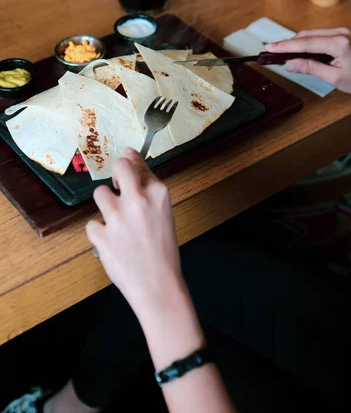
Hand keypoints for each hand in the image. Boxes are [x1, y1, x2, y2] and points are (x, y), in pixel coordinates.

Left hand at [86, 148, 181, 317]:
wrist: (158, 285)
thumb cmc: (164, 250)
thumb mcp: (164, 213)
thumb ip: (148, 188)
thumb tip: (132, 157)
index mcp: (158, 193)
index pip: (138, 163)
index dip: (131, 162)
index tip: (128, 162)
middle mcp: (137, 200)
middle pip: (119, 166)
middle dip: (116, 174)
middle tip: (120, 188)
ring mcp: (117, 217)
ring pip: (100, 194)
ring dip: (107, 206)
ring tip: (118, 223)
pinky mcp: (101, 234)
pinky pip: (93, 224)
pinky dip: (100, 232)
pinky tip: (113, 242)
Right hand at [265, 28, 350, 95]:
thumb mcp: (334, 78)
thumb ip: (311, 68)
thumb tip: (289, 64)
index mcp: (339, 43)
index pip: (305, 43)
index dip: (285, 46)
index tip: (269, 47)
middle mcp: (339, 33)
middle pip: (306, 35)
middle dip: (287, 43)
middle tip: (270, 50)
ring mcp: (341, 32)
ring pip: (311, 34)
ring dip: (296, 43)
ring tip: (280, 52)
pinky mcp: (340, 35)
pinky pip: (318, 36)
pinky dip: (306, 42)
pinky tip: (297, 50)